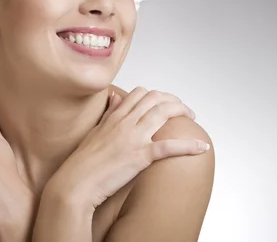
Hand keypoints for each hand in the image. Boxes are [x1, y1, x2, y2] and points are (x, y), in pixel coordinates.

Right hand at [45, 87, 208, 210]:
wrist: (75, 184)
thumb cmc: (82, 162)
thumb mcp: (95, 131)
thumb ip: (109, 114)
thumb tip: (116, 97)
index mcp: (115, 116)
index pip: (140, 93)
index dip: (157, 94)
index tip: (166, 102)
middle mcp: (125, 122)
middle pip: (156, 99)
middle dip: (174, 101)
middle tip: (183, 110)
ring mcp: (133, 138)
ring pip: (163, 113)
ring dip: (183, 112)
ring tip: (192, 118)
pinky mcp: (140, 156)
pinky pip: (169, 147)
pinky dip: (188, 146)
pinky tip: (201, 147)